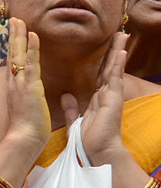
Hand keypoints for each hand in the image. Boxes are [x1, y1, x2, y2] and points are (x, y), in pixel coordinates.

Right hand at [3, 17, 49, 149]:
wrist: (24, 138)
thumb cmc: (27, 128)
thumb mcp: (26, 109)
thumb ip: (26, 99)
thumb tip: (29, 96)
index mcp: (15, 87)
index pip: (12, 62)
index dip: (13, 46)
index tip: (13, 33)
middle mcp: (14, 82)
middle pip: (12, 53)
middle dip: (13, 35)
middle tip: (13, 19)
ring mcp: (21, 82)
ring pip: (18, 54)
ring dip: (19, 35)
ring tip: (18, 20)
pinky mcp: (30, 86)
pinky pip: (30, 62)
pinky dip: (31, 48)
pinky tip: (32, 34)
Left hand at [62, 31, 128, 166]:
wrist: (98, 154)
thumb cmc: (88, 142)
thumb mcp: (75, 121)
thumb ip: (71, 108)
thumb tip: (66, 95)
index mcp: (96, 99)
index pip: (99, 75)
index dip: (102, 61)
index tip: (105, 47)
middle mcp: (105, 95)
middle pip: (109, 68)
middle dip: (112, 51)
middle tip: (117, 34)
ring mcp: (110, 97)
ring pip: (113, 69)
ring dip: (118, 52)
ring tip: (122, 36)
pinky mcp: (112, 100)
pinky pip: (114, 79)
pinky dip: (117, 65)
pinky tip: (120, 52)